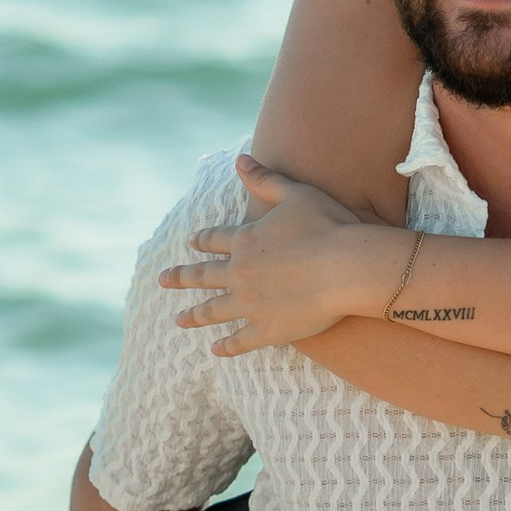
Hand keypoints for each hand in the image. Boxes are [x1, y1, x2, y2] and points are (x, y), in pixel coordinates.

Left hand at [160, 157, 405, 350]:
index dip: (203, 240)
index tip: (190, 242)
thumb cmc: (328, 225)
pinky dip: (226, 347)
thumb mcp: (294, 193)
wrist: (347, 265)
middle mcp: (240, 273)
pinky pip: (240, 341)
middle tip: (163, 280)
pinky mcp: (267, 329)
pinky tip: (215, 351)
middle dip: (182, 277)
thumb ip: (264, 179)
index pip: (216, 240)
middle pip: (203, 276)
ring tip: (178, 320)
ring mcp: (250, 304)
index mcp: (245, 241)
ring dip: (194, 315)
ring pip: (213, 311)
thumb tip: (240, 159)